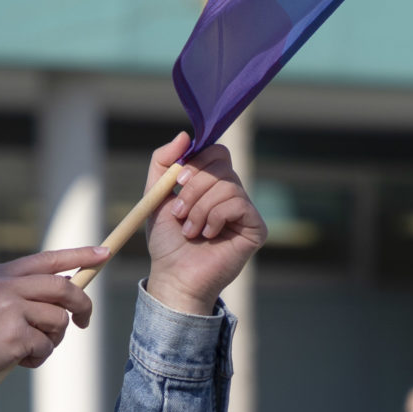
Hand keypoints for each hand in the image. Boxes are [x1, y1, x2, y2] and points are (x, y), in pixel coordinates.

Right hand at [0, 245, 105, 411]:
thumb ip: (30, 291)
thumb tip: (73, 285)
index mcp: (1, 274)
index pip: (48, 259)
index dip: (79, 255)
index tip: (103, 253)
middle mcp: (3, 286)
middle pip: (63, 288)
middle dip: (82, 306)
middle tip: (84, 322)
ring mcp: (8, 310)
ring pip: (59, 320)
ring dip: (53, 339)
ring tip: (30, 347)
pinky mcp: (13, 336)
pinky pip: (46, 345)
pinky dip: (39, 357)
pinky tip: (18, 360)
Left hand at [142, 134, 266, 314]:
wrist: (174, 276)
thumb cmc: (166, 241)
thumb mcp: (155, 194)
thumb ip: (163, 161)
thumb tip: (185, 135)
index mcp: (212, 183)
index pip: (216, 152)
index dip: (197, 161)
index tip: (178, 180)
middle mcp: (232, 193)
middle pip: (221, 165)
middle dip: (194, 187)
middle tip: (179, 212)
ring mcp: (245, 210)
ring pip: (228, 186)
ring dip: (200, 208)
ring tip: (190, 230)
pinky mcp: (256, 227)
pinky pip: (239, 203)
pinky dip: (216, 217)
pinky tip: (208, 235)